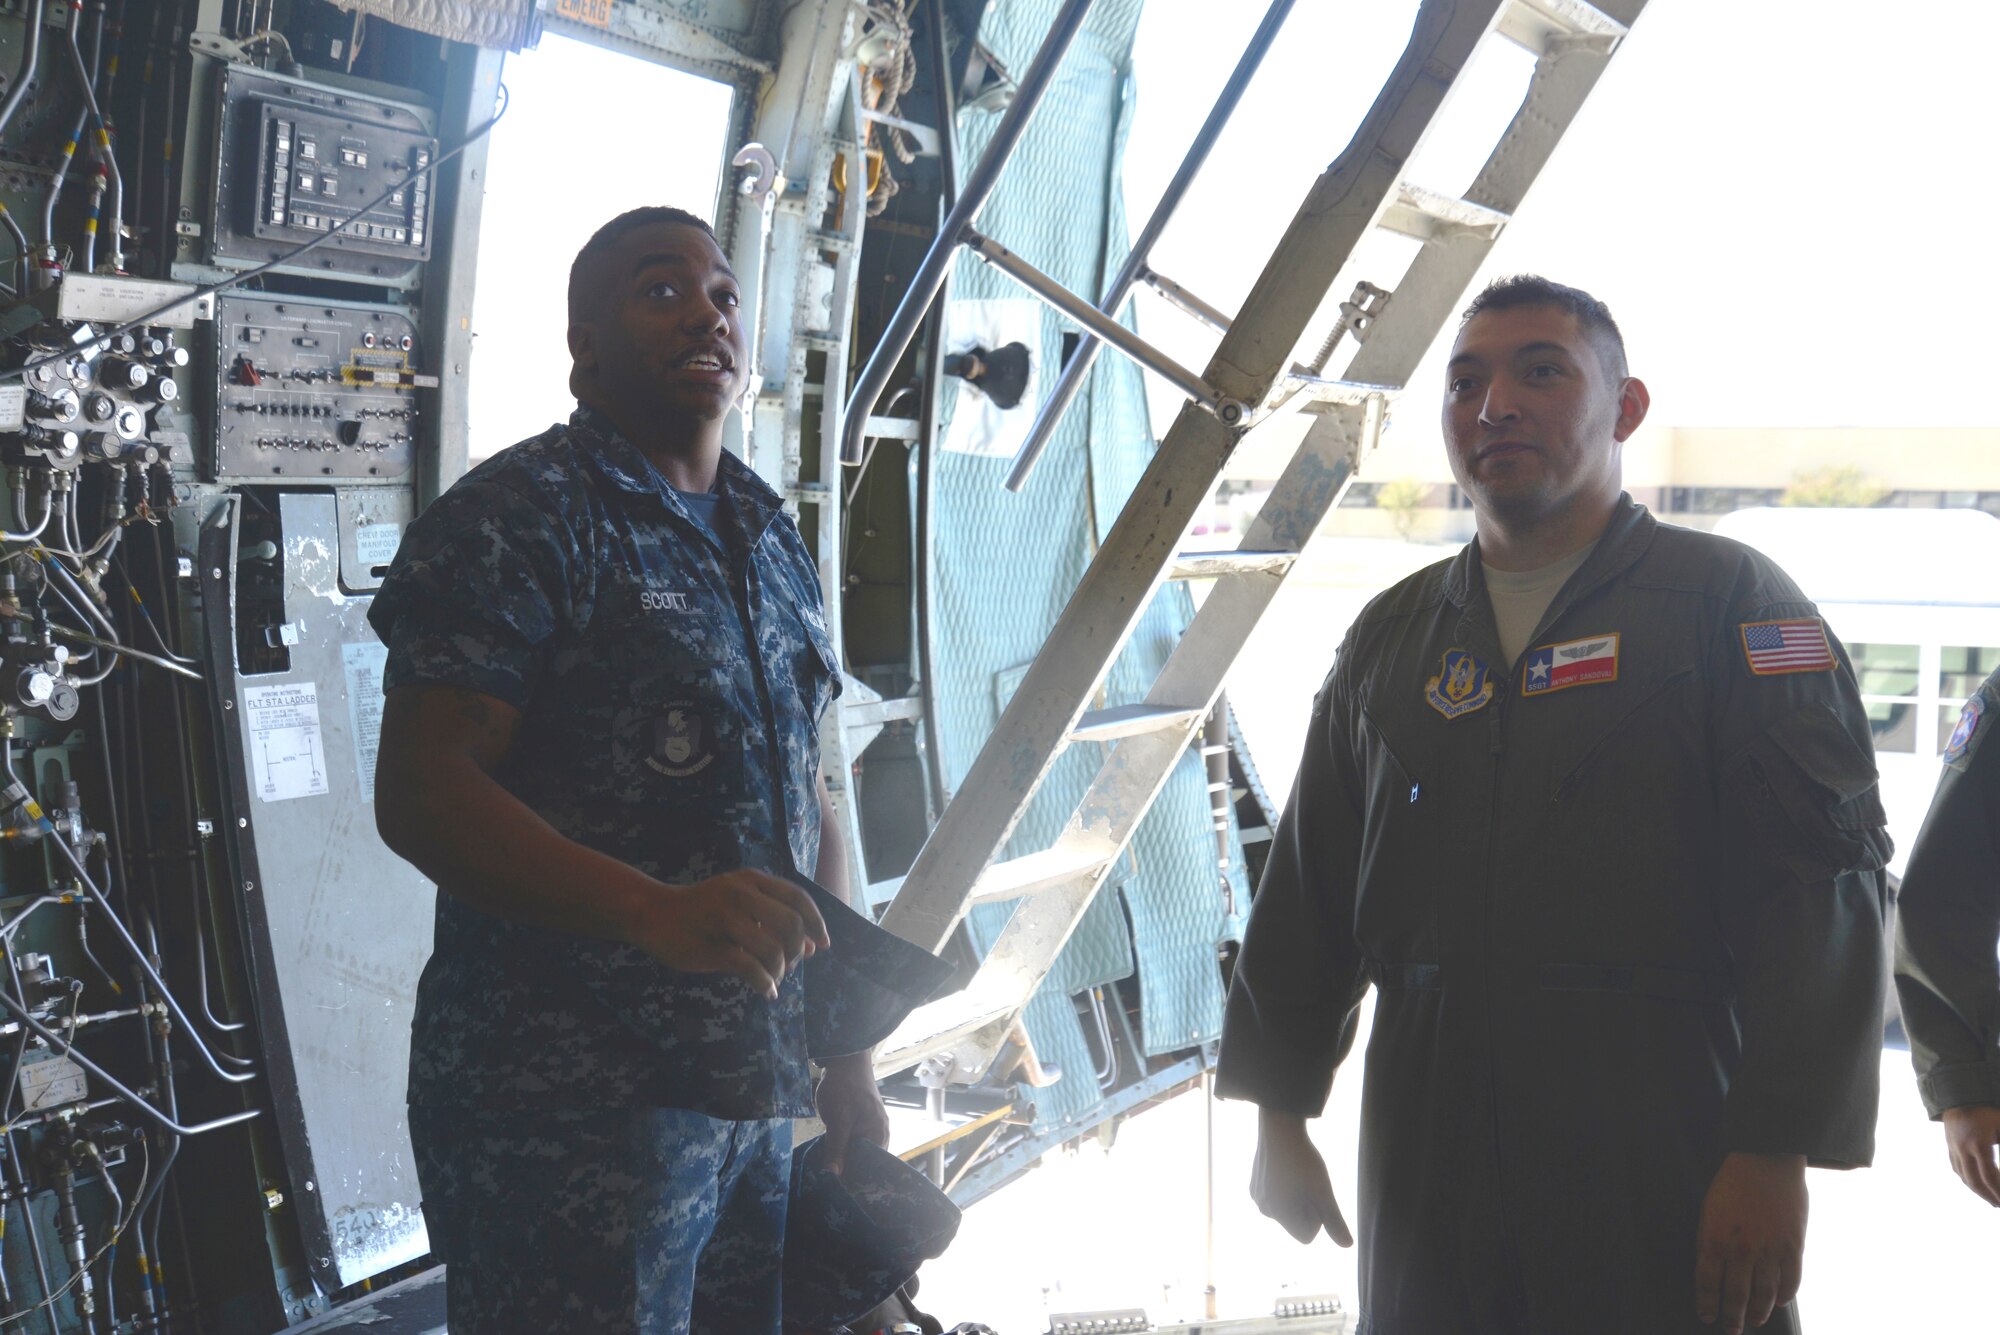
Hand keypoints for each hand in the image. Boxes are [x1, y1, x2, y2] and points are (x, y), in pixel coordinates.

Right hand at [618, 869, 828, 998]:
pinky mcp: (711, 946)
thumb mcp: (739, 903)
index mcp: (752, 880)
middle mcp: (742, 894)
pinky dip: (765, 984)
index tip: (823, 945)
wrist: (652, 913)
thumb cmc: (702, 909)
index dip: (817, 923)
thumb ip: (774, 919)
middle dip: (797, 951)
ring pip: (773, 950)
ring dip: (780, 971)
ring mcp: (725, 919)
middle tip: (790, 966)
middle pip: (791, 926)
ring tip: (773, 979)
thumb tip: (813, 947)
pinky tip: (766, 991)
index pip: (798, 899)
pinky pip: (750, 968)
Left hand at [816, 1052, 889, 1175]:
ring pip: (859, 1152)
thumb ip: (836, 1149)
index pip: (869, 1169)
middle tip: (827, 1186)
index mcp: (878, 1135)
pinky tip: (831, 1156)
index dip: (853, 1181)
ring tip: (827, 1175)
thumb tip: (833, 1177)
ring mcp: (872, 1127)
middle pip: (865, 1162)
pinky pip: (856, 1142)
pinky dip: (845, 1150)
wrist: (845, 1058)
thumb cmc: (844, 1087)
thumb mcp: (838, 1121)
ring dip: (845, 1161)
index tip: (836, 1192)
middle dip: (848, 1172)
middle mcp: (880, 1134)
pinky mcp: (862, 1121)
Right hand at [1250, 1108, 1350, 1245]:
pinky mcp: (1254, 1182)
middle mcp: (1264, 1210)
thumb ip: (1335, 1222)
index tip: (1316, 1194)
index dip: (1317, 1216)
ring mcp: (1257, 1196)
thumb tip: (1347, 1246)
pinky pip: (1277, 1195)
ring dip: (1296, 1195)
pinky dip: (1285, 1186)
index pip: (1307, 1235)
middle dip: (1306, 1206)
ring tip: (1297, 1172)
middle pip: (1296, 1221)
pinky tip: (1286, 1166)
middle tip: (1307, 1181)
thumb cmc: (1304, 1162)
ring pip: (1287, 1207)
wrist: (1279, 1127)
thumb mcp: (1324, 1193)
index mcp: (1279, 1216)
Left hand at [1694, 1151, 1806, 1332]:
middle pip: (1735, 1294)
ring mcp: (1769, 1249)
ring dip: (1757, 1312)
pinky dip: (1783, 1296)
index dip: (1706, 1302)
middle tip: (1729, 1329)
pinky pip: (1790, 1281)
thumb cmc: (1733, 1181)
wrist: (1766, 1159)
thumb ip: (1710, 1240)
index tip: (1706, 1315)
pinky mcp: (1793, 1246)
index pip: (1707, 1281)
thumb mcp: (1709, 1209)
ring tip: (1752, 1320)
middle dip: (1731, 1316)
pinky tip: (1777, 1302)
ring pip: (1763, 1294)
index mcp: (1714, 1238)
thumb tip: (1713, 1267)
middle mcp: (1741, 1249)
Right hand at [1941, 1104, 1999, 1204]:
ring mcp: (1954, 1147)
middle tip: (1999, 1205)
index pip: (1990, 1176)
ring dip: (1977, 1190)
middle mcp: (1963, 1149)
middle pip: (1974, 1181)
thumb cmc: (1987, 1108)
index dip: (1998, 1191)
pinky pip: (1956, 1167)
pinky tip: (1975, 1183)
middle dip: (1988, 1196)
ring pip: (1963, 1176)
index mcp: (1978, 1145)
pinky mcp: (1949, 1145)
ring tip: (1990, 1199)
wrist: (1958, 1093)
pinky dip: (1966, 1179)